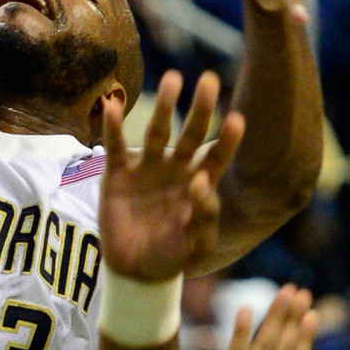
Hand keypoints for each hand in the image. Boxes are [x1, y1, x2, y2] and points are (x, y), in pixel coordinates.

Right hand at [100, 70, 245, 283]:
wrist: (135, 270)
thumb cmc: (172, 256)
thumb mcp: (196, 245)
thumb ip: (204, 216)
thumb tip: (202, 180)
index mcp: (199, 183)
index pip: (217, 156)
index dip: (227, 140)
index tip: (237, 119)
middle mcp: (176, 169)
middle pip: (191, 133)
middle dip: (201, 108)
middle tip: (211, 80)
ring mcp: (147, 168)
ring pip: (158, 131)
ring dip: (166, 106)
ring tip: (174, 79)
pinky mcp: (118, 174)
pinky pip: (116, 146)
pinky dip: (113, 126)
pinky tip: (112, 104)